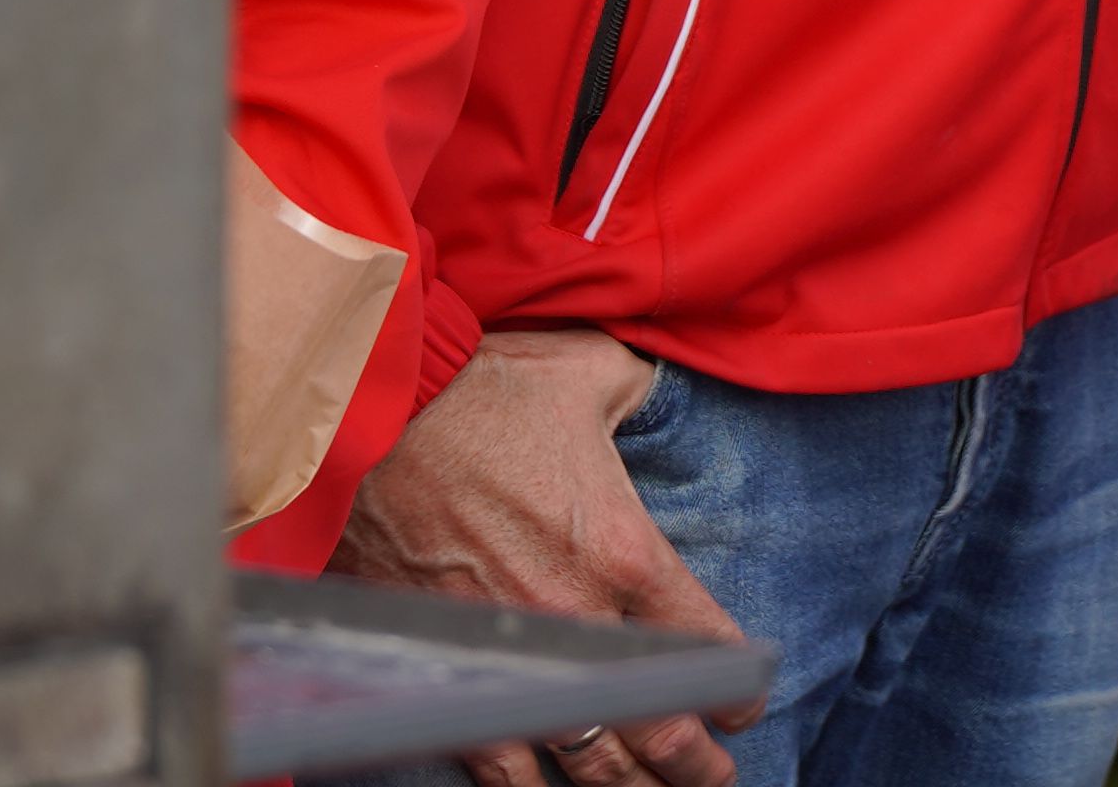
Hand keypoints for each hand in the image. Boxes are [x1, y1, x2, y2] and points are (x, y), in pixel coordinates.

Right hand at [339, 323, 758, 786]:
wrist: (374, 413)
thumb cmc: (482, 385)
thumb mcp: (589, 372)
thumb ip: (636, 391)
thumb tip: (654, 382)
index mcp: (625, 551)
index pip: (707, 647)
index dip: (735, 689)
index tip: (742, 708)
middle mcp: (578, 619)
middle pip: (657, 727)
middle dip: (695, 764)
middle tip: (714, 775)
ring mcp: (514, 655)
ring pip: (586, 759)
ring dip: (626, 786)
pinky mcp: (450, 670)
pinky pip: (498, 758)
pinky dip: (530, 785)